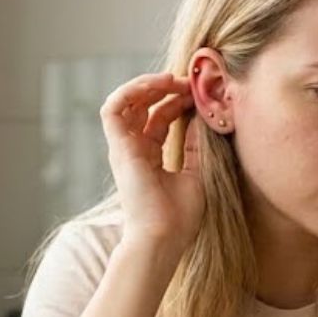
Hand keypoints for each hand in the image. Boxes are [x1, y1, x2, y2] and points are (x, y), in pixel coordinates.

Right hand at [99, 72, 202, 251]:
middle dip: (166, 89)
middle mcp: (135, 149)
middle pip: (144, 106)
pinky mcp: (117, 147)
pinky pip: (113, 108)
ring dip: (148, 85)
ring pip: (126, 102)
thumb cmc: (181, 216)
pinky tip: (158, 84)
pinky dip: (132, 90)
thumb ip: (198, 143)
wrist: (164, 237)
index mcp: (152, 156)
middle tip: (190, 82)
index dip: (179, 101)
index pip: (161, 117)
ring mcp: (124, 147)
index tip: (201, 95)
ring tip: (174, 79)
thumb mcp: (199, 171)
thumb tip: (203, 114)